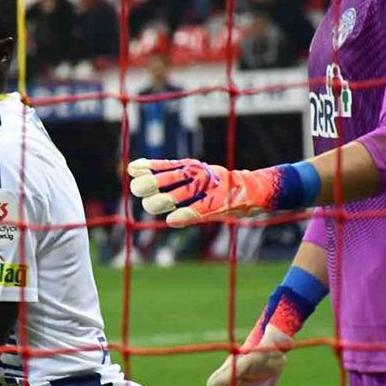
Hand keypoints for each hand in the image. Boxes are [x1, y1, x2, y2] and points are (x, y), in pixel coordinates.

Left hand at [127, 158, 282, 226]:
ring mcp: (209, 189)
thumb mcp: (194, 174)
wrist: (253, 190)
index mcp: (191, 168)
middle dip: (152, 183)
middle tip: (136, 189)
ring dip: (164, 200)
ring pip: (182, 194)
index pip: (166, 166)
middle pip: (171, 178)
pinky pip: (199, 210)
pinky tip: (172, 220)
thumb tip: (134, 171)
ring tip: (149, 205)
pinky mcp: (219, 205)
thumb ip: (168, 173)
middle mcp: (198, 176)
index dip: (149, 167)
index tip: (131, 169)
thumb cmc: (218, 184)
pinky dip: (185, 215)